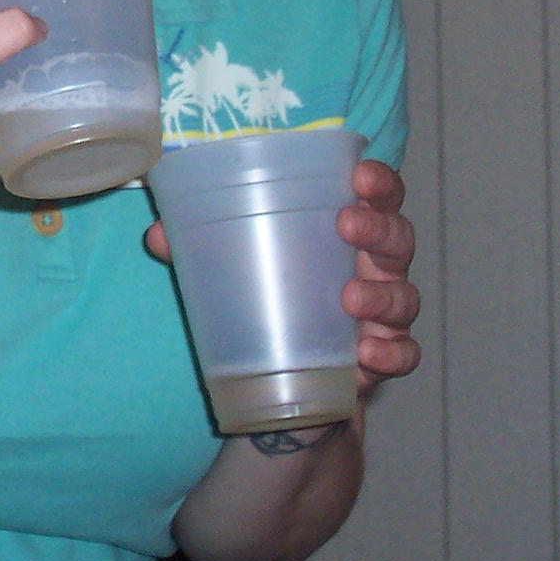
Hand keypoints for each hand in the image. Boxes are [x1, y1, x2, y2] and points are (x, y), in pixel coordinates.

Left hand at [142, 158, 421, 396]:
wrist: (289, 385)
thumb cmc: (272, 300)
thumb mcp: (236, 268)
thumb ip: (201, 247)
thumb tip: (156, 235)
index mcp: (346, 232)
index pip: (377, 196)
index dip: (379, 181)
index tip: (360, 175)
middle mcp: (374, 268)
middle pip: (397, 239)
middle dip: (378, 227)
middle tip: (347, 225)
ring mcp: (382, 314)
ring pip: (403, 296)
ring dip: (381, 293)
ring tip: (350, 297)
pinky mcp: (379, 359)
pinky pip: (401, 354)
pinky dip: (389, 353)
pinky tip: (366, 353)